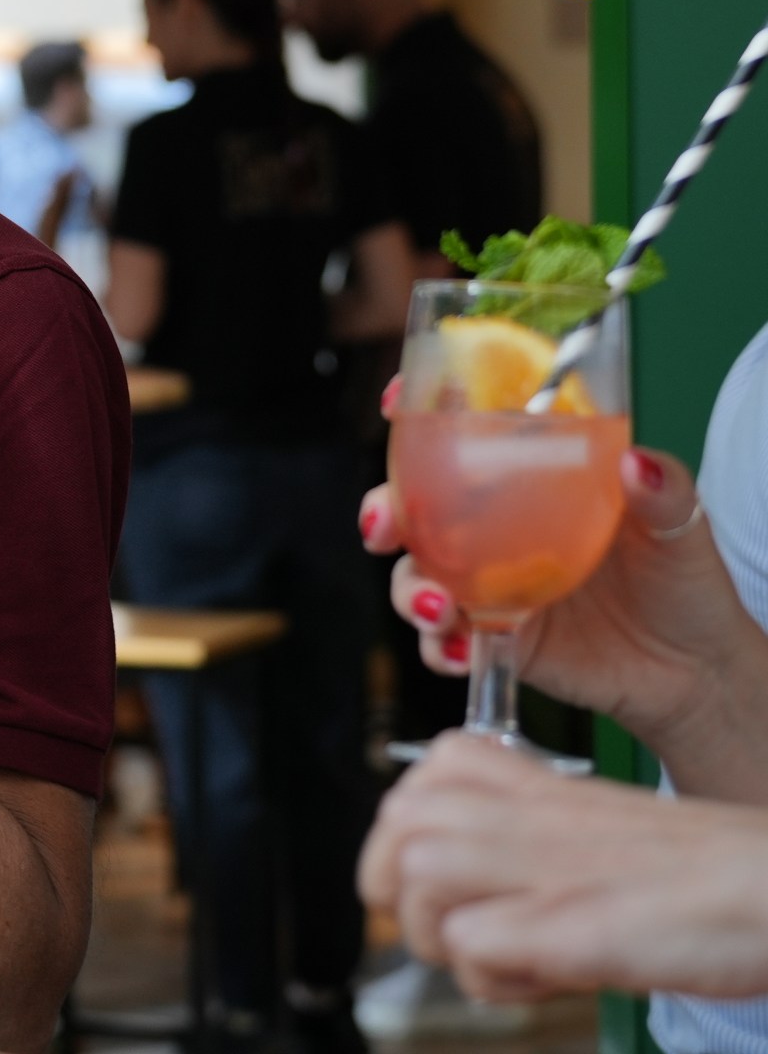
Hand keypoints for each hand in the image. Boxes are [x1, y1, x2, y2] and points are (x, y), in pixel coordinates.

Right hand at [359, 448, 750, 741]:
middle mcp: (492, 528)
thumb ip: (663, 490)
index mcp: (526, 480)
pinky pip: (444, 641)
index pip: (459, 433)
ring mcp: (486, 583)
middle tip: (383, 526)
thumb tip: (637, 462)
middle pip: (412, 506)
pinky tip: (462, 651)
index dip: (416, 412)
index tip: (395, 403)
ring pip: (413, 575)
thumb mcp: (682, 525)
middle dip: (380, 510)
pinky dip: (440, 648)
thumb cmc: (681, 581)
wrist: (691, 669)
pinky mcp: (491, 635)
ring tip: (436, 606)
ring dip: (407, 589)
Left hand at [360, 732, 767, 1001]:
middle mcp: (511, 805)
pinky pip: (470, 949)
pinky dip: (497, 979)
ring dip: (450, 944)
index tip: (456, 895)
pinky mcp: (562, 920)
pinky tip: (551, 977)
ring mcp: (534, 858)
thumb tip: (436, 889)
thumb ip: (502, 842)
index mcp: (510, 774)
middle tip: (472, 934)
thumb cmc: (686, 875)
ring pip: (414, 886)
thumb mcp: (573, 833)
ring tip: (516, 957)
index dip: (409, 862)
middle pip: (392, 839)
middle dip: (408, 903)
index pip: (401, 803)